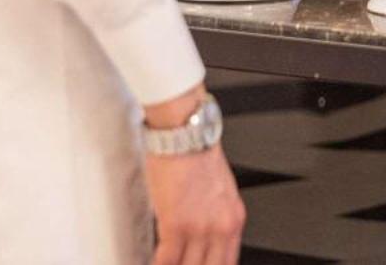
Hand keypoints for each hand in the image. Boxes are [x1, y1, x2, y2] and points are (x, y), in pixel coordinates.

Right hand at [143, 87, 242, 264]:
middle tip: (181, 264)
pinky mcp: (176, 225)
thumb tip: (205, 239)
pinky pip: (167, 261)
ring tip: (167, 264)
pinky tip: (151, 263)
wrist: (185, 133)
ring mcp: (199, 228)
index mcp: (234, 218)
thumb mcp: (221, 190)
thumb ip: (216, 217)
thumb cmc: (198, 153)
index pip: (228, 263)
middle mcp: (221, 226)